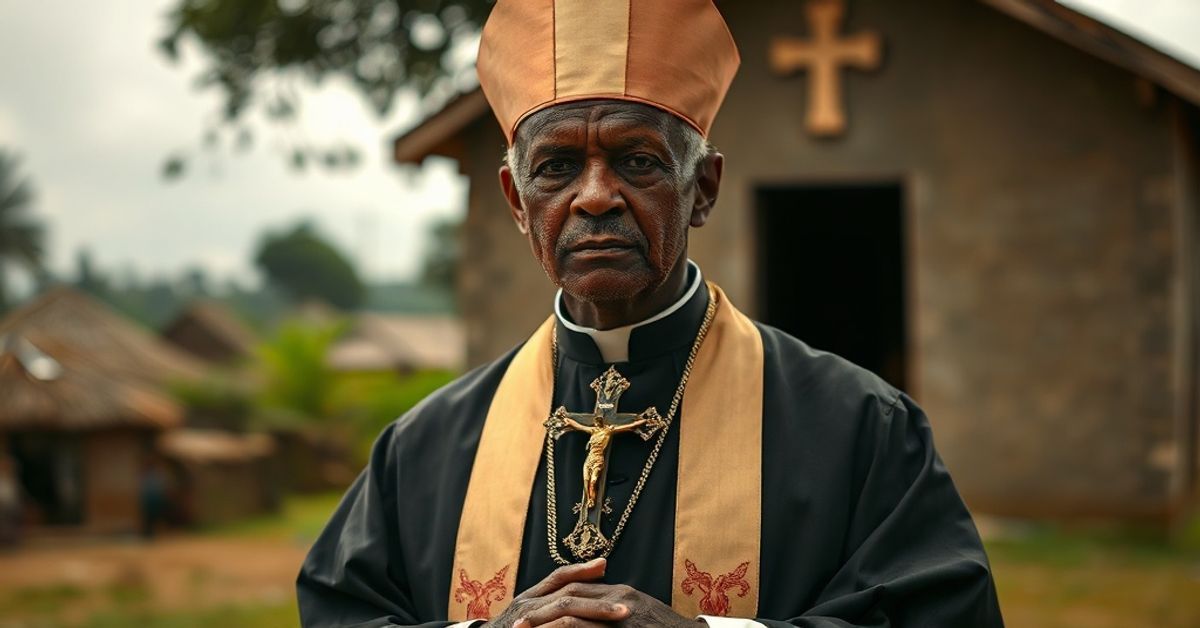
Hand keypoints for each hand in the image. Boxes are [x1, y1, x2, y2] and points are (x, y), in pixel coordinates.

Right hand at [482, 558, 630, 627]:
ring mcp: (524, 618)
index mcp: (531, 598)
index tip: (605, 565)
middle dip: (598, 600)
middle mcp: (527, 604)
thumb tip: (581, 598)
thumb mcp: (529, 615)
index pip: (559, 577)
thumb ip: (550, 606)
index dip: (581, 569)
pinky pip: (554, 626)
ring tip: (617, 618)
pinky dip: (572, 626)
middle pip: (567, 592)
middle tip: (626, 607)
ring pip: (563, 607)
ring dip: (593, 612)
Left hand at [507, 564, 700, 627]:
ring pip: (574, 617)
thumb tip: (591, 616)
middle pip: (569, 597)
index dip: (550, 599)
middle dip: (541, 611)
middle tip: (516, 626)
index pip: (576, 587)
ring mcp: (623, 616)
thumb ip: (615, 612)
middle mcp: (620, 600)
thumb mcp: (639, 616)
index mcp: (621, 594)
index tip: (529, 612)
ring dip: (547, 627)